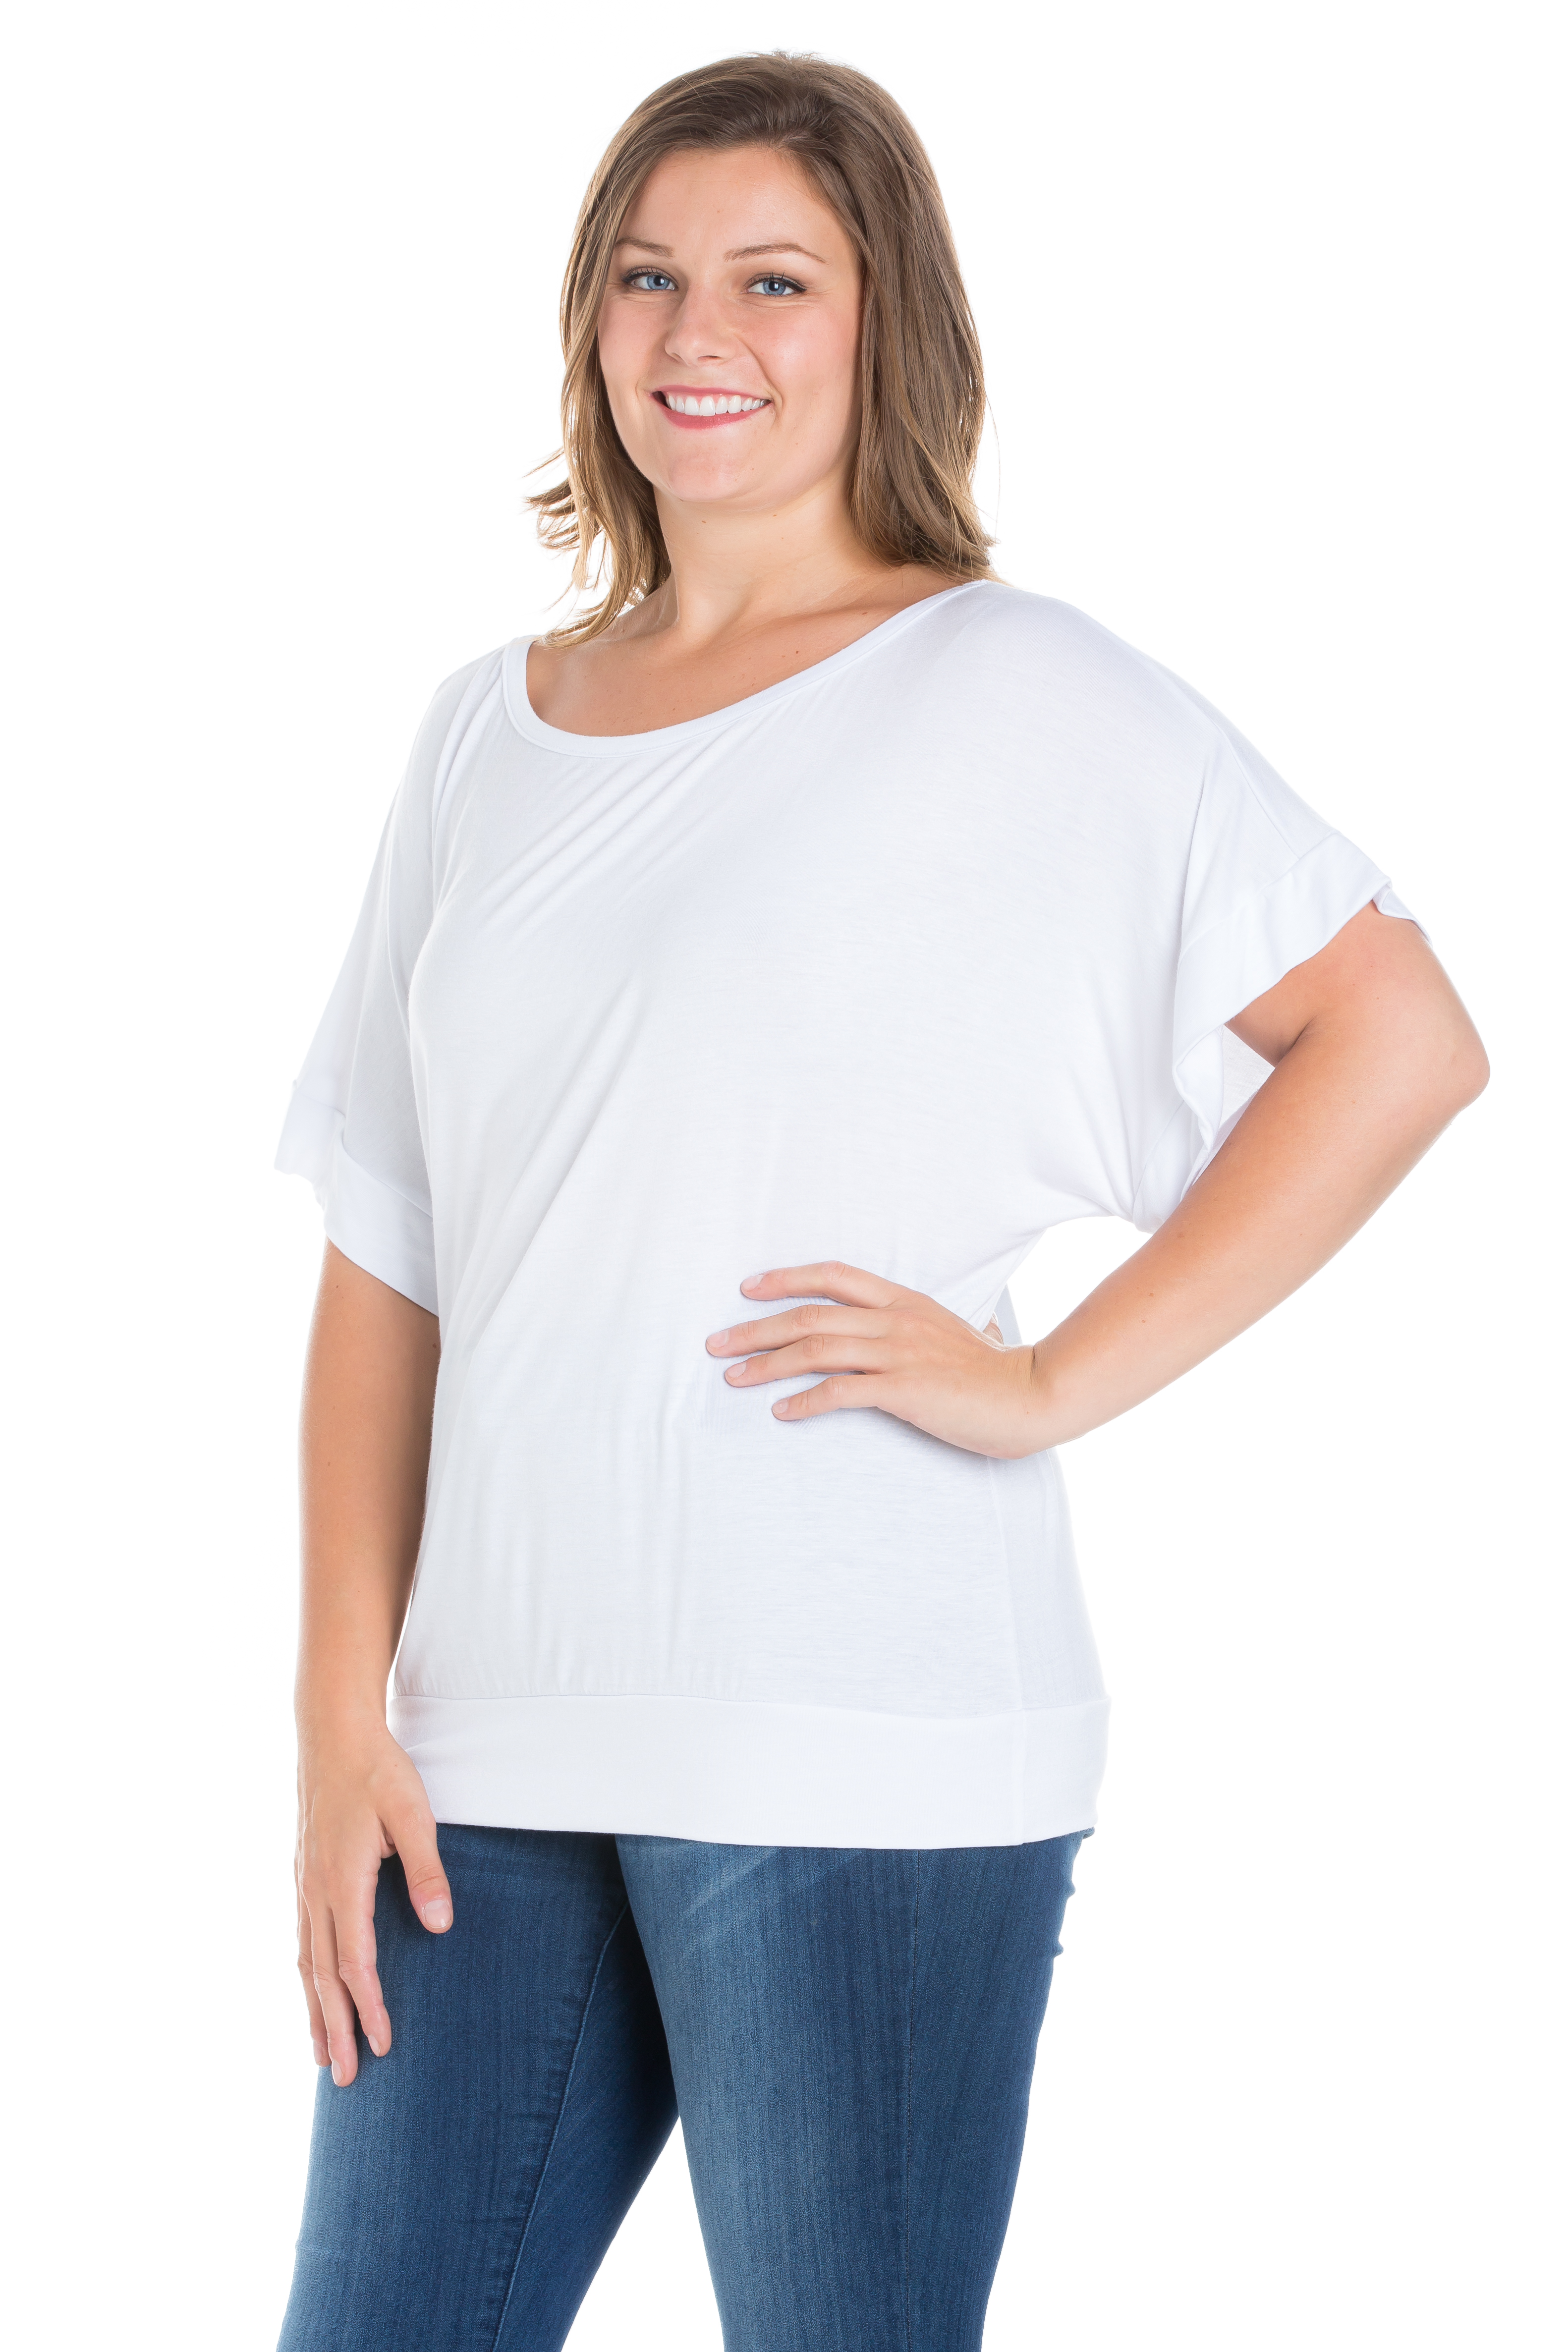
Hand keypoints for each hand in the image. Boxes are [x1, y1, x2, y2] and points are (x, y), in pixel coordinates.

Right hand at [295, 1717, 452, 2086]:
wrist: (332, 1732)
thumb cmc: (378, 1771)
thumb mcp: (413, 1814)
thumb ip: (426, 1870)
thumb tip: (441, 1926)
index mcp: (344, 1882)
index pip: (356, 1963)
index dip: (370, 2008)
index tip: (385, 2046)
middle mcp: (316, 1891)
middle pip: (324, 1976)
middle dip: (336, 2030)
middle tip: (346, 2079)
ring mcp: (304, 1884)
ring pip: (307, 1962)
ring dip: (315, 2011)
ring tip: (321, 2055)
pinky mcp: (303, 1875)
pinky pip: (302, 1939)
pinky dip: (306, 1976)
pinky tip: (311, 1991)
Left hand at [705, 1261, 1044, 1458]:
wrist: (1032, 1396)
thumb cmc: (993, 1374)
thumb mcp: (955, 1334)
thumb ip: (924, 1329)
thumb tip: (914, 1331)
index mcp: (905, 1302)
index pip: (835, 1276)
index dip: (787, 1279)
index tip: (748, 1288)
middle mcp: (896, 1321)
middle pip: (810, 1315)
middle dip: (756, 1328)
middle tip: (717, 1343)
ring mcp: (899, 1353)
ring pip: (816, 1349)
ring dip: (767, 1364)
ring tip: (734, 1377)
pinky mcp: (904, 1390)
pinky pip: (841, 1392)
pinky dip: (805, 1402)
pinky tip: (783, 1412)